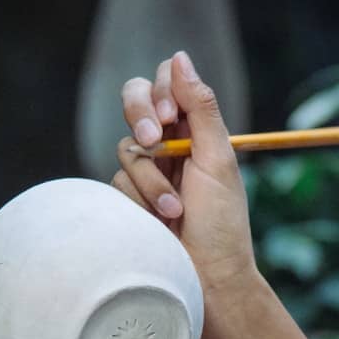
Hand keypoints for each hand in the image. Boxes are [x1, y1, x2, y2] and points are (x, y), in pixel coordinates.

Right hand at [112, 50, 257, 300]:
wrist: (207, 281)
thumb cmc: (222, 225)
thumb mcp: (217, 159)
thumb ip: (199, 107)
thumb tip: (180, 57)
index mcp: (197, 130)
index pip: (168, 84)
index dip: (160, 90)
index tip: (167, 114)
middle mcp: (170, 146)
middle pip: (135, 101)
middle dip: (139, 114)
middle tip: (152, 136)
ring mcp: (147, 174)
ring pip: (126, 149)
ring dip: (151, 181)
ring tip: (175, 212)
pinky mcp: (128, 201)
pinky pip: (117, 184)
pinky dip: (140, 203)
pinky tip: (160, 226)